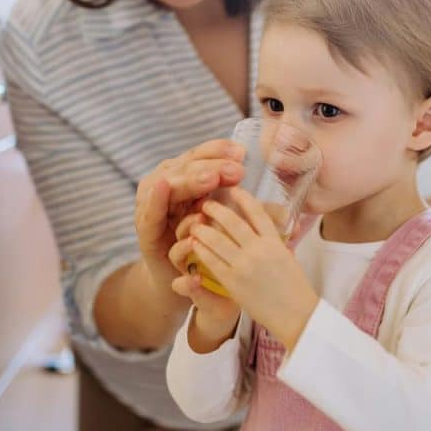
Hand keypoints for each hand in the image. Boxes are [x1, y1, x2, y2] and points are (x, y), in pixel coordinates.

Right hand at [134, 140, 244, 287]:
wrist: (189, 280)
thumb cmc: (214, 246)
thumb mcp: (230, 224)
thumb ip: (247, 213)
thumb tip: (284, 210)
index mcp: (188, 176)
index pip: (203, 156)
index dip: (220, 151)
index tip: (242, 153)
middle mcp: (168, 184)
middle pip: (188, 167)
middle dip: (212, 166)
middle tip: (234, 170)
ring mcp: (154, 204)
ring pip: (170, 184)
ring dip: (190, 180)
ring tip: (210, 179)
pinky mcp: (146, 228)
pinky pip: (150, 211)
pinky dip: (156, 199)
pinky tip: (163, 187)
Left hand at [188, 187, 319, 351]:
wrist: (297, 316)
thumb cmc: (295, 289)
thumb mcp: (289, 258)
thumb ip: (278, 241)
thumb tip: (275, 225)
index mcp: (275, 242)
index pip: (257, 213)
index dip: (243, 199)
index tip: (232, 189)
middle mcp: (259, 249)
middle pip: (233, 222)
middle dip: (217, 210)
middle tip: (206, 203)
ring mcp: (245, 265)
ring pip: (218, 240)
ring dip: (203, 229)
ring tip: (193, 223)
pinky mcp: (233, 282)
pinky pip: (212, 261)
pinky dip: (201, 250)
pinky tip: (193, 244)